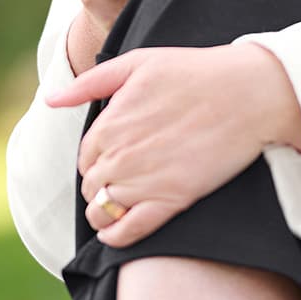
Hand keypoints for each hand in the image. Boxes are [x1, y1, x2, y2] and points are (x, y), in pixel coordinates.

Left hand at [47, 42, 283, 246]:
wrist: (249, 93)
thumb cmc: (196, 72)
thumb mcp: (137, 63)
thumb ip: (90, 82)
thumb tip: (51, 99)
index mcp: (108, 124)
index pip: (84, 157)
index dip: (96, 161)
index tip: (112, 161)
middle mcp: (119, 156)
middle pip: (91, 186)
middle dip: (100, 186)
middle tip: (119, 184)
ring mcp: (143, 180)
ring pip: (104, 211)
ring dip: (104, 214)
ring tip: (114, 212)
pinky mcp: (171, 200)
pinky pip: (129, 230)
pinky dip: (116, 237)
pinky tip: (115, 234)